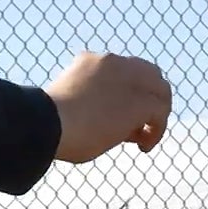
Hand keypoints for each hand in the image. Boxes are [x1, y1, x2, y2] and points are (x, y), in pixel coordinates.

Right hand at [44, 52, 172, 161]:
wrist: (47, 123)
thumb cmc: (50, 125)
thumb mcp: (71, 106)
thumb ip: (90, 105)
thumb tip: (101, 124)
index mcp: (91, 62)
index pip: (123, 70)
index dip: (127, 92)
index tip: (117, 116)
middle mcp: (112, 63)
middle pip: (149, 73)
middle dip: (147, 97)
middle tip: (139, 124)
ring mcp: (128, 79)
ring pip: (160, 91)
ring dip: (156, 114)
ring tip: (144, 138)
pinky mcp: (140, 100)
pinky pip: (160, 112)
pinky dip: (157, 130)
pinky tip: (144, 146)